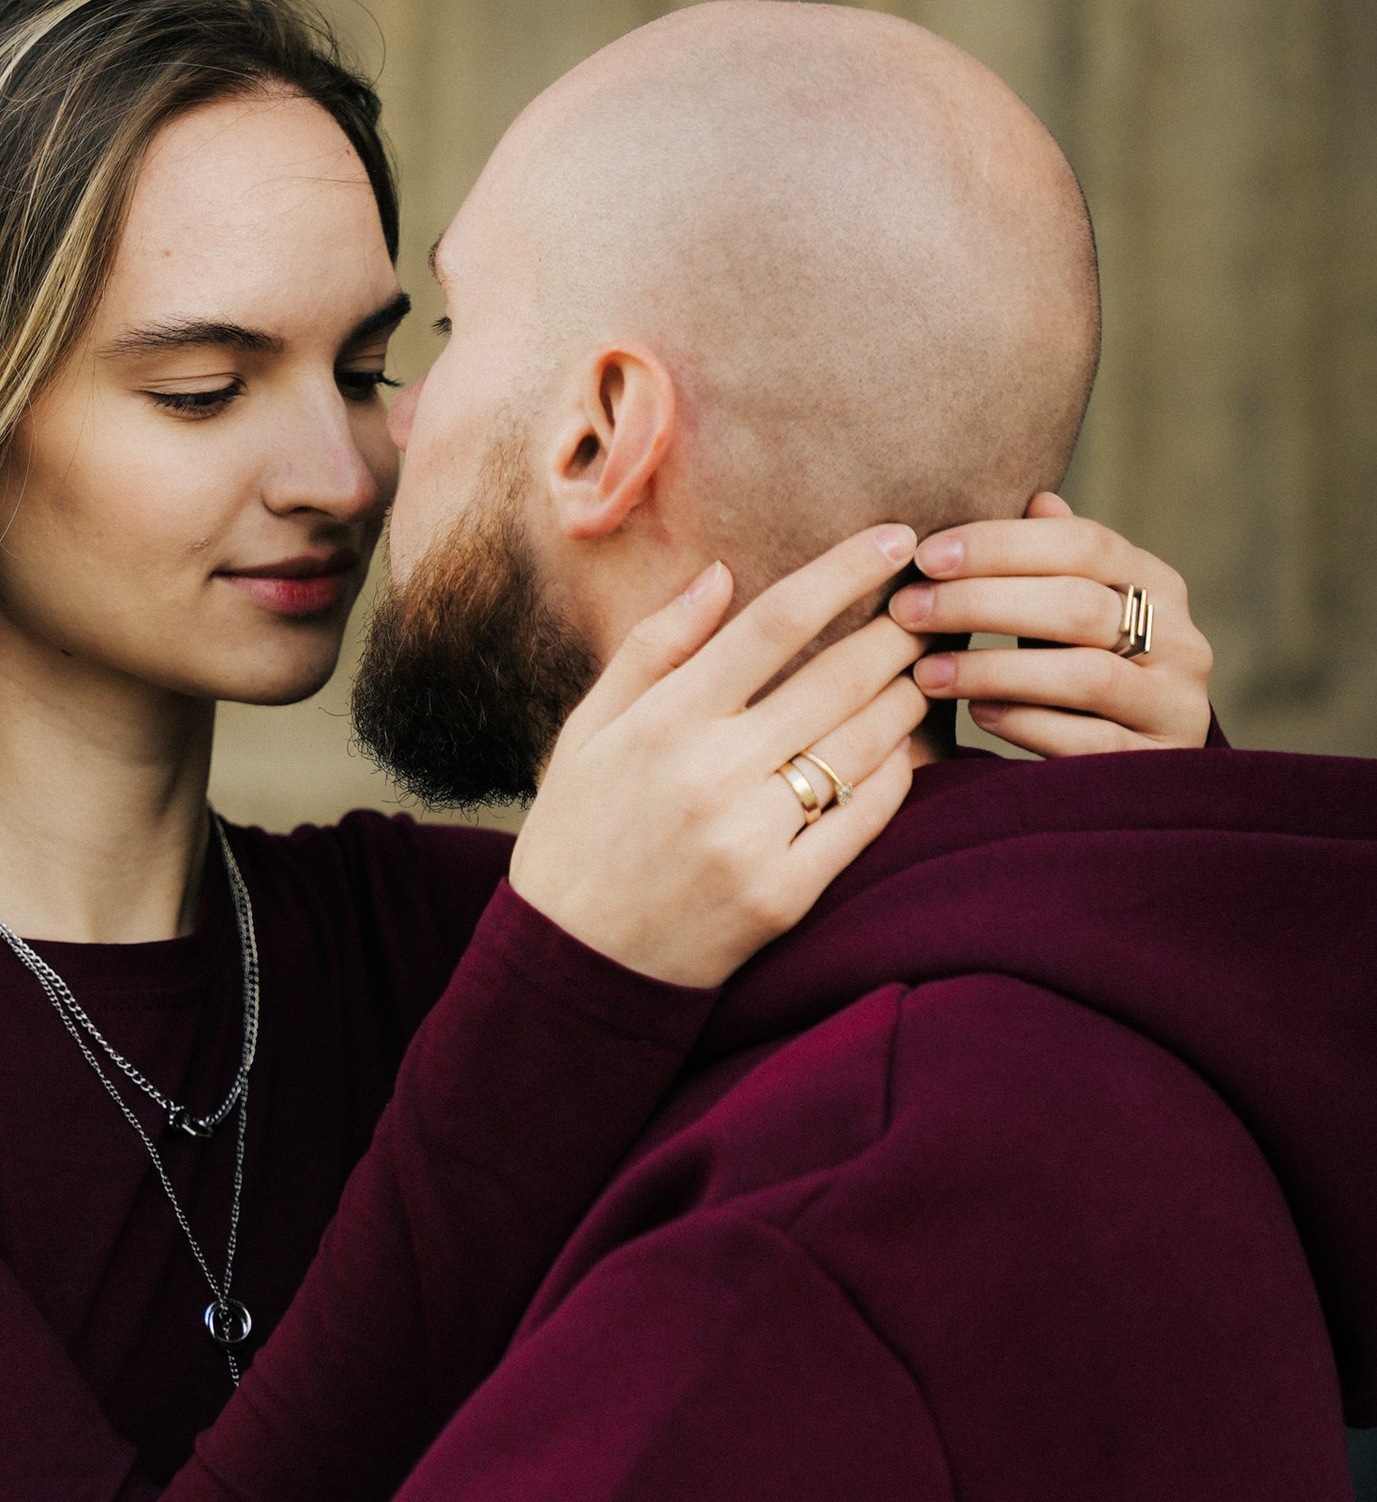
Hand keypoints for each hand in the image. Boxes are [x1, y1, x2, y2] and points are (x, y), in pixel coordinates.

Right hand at [509, 526, 927, 986]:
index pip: (776, 621)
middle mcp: (710, 773)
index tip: (897, 537)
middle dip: (898, 632)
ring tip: (918, 679)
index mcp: (663, 721)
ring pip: (863, 744)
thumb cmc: (578, 835)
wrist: (574, 964)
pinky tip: (900, 753)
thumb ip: (652, 649)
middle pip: (837, 675)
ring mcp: (750, 837)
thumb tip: (718, 575)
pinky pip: (865, 817)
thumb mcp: (588, 733)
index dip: (846, 569)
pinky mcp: (782, 895)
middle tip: (928, 611)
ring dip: (906, 700)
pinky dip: (895, 776)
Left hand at [890, 495, 1213, 752]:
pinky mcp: (1157, 764)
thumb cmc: (1085, 676)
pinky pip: (1088, 741)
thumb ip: (1056, 564)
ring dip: (993, 669)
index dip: (1002, 545)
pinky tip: (978, 714)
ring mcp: (1174, 705)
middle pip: (1078, 605)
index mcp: (1158, 585)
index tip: (927, 554)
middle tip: (907, 610)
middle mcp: (1181, 640)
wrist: (1143, 777)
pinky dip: (1026, 724)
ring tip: (926, 672)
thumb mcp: (1073, 616)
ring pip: (1084, 675)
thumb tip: (1036, 498)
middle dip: (981, 603)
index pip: (1086, 544)